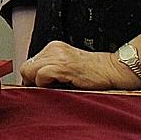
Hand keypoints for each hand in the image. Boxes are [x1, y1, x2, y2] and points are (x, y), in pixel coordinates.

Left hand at [19, 41, 140, 90]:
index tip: (37, 88)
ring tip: (54, 89)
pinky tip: (59, 87)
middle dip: (31, 82)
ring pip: (30, 71)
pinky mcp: (64, 65)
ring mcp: (58, 56)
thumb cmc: (94, 73)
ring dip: (39, 84)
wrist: (113, 70)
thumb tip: (33, 84)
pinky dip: (45, 85)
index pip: (29, 64)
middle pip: (26, 67)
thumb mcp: (68, 67)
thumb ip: (51, 71)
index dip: (31, 79)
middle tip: (45, 91)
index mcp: (53, 48)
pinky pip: (41, 76)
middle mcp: (53, 48)